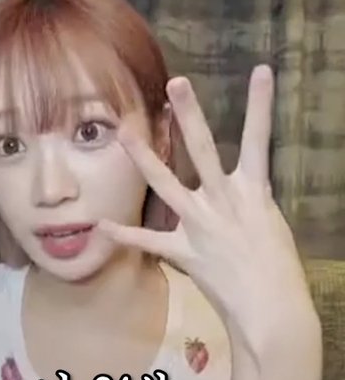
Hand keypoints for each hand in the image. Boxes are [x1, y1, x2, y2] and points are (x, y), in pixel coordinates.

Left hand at [98, 65, 315, 354]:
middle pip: (203, 151)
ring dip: (145, 158)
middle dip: (191, 115)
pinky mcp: (184, 251)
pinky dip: (126, 234)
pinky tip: (102, 225)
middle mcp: (223, 201)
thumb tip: (239, 188)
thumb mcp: (269, 224)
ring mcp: (200, 225)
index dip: (262, 104)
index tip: (262, 70)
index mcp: (253, 192)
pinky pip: (150, 240)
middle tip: (175, 83)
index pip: (260, 139)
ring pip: (167, 184)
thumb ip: (248, 201)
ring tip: (124, 133)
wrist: (271, 309)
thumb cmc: (278, 267)